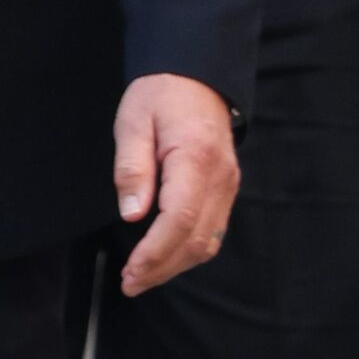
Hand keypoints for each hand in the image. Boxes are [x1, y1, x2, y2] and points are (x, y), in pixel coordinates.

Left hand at [113, 73, 238, 296]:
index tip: (132, 270)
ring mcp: (228, 186)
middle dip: (162, 268)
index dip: (156, 251)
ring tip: (142, 276)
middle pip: (197, 239)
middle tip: (130, 283)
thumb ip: (132, 167)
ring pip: (208, 241)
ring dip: (175, 265)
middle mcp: (220, 178)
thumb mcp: (132, 120)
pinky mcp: (225, 189)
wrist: (196, 76)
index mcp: (196, 157)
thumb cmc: (161, 94)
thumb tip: (131, 214)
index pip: (181, 218)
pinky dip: (188, 250)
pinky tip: (164, 256)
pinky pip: (212, 230)